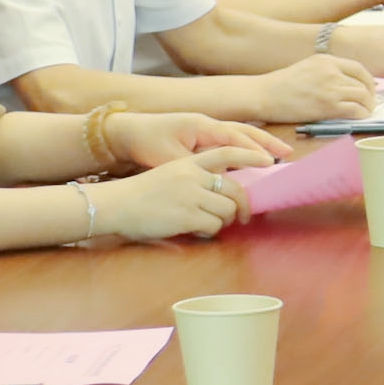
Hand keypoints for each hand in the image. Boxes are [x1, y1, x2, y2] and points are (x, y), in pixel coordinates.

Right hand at [98, 148, 252, 240]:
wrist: (114, 205)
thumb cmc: (140, 194)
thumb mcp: (169, 174)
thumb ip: (195, 178)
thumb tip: (223, 193)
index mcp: (188, 163)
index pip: (227, 153)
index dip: (251, 156)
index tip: (268, 161)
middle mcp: (192, 176)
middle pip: (235, 189)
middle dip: (242, 206)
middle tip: (242, 218)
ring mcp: (190, 196)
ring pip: (226, 210)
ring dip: (222, 221)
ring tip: (207, 224)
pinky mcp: (186, 216)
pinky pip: (213, 226)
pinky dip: (208, 231)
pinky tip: (194, 230)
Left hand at [108, 110, 292, 168]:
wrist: (126, 132)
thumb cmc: (146, 143)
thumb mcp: (170, 159)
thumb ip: (196, 168)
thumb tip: (218, 181)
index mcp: (202, 127)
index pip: (234, 138)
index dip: (253, 150)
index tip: (270, 163)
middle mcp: (207, 124)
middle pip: (244, 131)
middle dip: (266, 143)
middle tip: (287, 154)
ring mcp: (205, 128)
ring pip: (239, 133)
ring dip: (260, 143)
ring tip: (279, 153)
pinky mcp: (200, 135)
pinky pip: (230, 138)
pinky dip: (246, 145)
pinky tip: (255, 155)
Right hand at [250, 54, 378, 122]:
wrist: (264, 95)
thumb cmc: (281, 86)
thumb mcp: (307, 68)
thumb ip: (327, 73)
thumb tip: (348, 86)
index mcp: (326, 60)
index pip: (358, 69)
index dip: (368, 81)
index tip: (369, 90)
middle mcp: (331, 71)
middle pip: (363, 84)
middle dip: (369, 96)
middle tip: (369, 105)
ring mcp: (331, 87)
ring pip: (363, 97)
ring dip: (367, 107)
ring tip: (364, 113)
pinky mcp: (329, 105)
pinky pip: (356, 110)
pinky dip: (361, 116)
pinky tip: (358, 119)